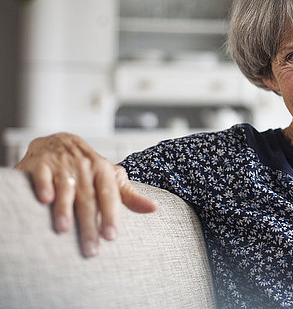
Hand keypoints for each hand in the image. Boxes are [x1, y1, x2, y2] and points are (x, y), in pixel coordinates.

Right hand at [14, 132, 156, 256]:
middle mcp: (84, 167)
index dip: (111, 215)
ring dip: (64, 208)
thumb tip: (154, 208)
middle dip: (88, 225)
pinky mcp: (40, 164)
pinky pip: (42, 176)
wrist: (58, 140)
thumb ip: (129, 195)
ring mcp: (61, 165)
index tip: (111, 237)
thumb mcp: (110, 177)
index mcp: (103, 171)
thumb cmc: (88, 166)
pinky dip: (43, 187)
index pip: (109, 195)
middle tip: (90, 250)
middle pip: (88, 199)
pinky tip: (44, 200)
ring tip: (64, 230)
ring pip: (65, 188)